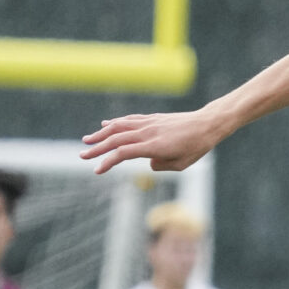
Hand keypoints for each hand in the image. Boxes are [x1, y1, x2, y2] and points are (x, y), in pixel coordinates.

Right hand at [79, 108, 227, 174]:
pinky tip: (105, 125)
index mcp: (154, 146)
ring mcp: (148, 123)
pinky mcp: (151, 118)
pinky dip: (115, 123)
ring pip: (118, 127)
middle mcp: (147, 133)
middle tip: (82, 155)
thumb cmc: (197, 147)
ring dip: (100, 134)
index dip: (108, 162)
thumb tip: (148, 163)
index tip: (97, 170)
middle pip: (115, 140)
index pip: (123, 153)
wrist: (207, 124)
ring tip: (87, 140)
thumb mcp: (182, 164)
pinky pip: (129, 120)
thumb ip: (161, 166)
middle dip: (97, 148)